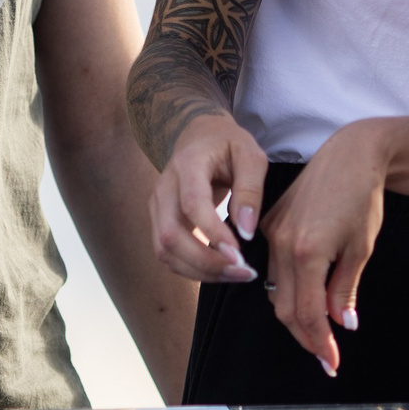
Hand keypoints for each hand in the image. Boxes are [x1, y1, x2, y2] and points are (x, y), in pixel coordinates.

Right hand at [149, 112, 266, 282]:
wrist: (200, 135)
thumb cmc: (228, 145)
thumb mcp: (250, 155)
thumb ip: (251, 190)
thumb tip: (246, 231)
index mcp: (188, 164)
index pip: (192, 204)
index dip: (213, 232)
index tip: (239, 254)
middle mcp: (164, 187)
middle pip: (171, 235)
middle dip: (206, 262)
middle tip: (243, 271)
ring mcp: (157, 205)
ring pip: (165, 250)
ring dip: (199, 271)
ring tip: (235, 274)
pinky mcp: (159, 221)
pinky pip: (168, 254)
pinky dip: (192, 269)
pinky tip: (220, 270)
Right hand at [260, 120, 391, 374]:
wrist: (350, 156)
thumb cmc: (361, 198)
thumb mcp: (360, 248)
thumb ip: (345, 288)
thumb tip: (341, 323)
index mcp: (307, 252)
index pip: (308, 313)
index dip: (320, 343)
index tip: (332, 363)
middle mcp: (281, 245)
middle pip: (285, 308)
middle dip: (306, 336)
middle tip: (325, 356)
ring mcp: (271, 233)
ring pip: (275, 290)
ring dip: (295, 315)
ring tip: (318, 332)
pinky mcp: (269, 224)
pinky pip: (272, 268)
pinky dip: (288, 289)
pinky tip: (305, 297)